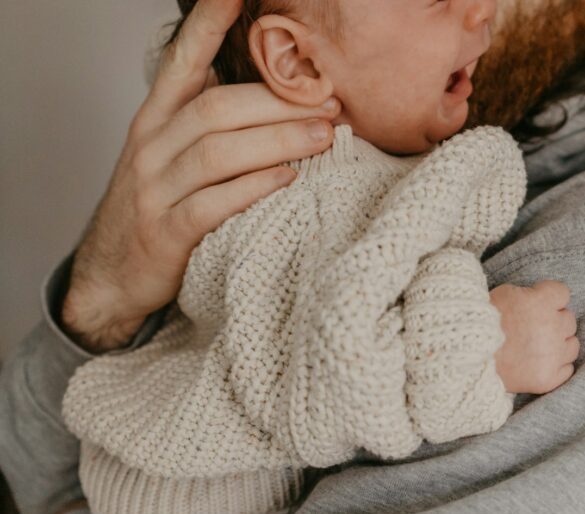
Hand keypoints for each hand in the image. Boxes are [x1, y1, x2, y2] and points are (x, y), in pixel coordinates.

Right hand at [61, 0, 340, 352]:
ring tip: (323, 137)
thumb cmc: (156, 207)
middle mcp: (152, 147)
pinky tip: (288, 180)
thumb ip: (205, 119)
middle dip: (277, 103)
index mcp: (155, 120)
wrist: (112, 275)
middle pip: (216, 109)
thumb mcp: (169, 153)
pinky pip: (213, 205)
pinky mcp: (166, 233)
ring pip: (218, 153)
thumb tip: (264, 85)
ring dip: (277, 141)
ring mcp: (156, 190)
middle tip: (330, 101)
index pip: (183, 62)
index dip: (208, 26)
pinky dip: (253, 189)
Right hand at [489, 281, 580, 393]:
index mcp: (541, 302)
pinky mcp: (548, 378)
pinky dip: (556, 366)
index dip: (549, 299)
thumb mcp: (504, 294)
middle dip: (554, 322)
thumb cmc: (481, 322)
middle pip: (569, 320)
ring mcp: (552, 355)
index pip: (563, 294)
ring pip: (572, 345)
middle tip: (533, 328)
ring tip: (537, 347)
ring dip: (559, 344)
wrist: (465, 358)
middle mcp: (552, 327)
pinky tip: (539, 363)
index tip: (538, 305)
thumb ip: (529, 295)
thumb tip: (541, 299)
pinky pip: (567, 369)